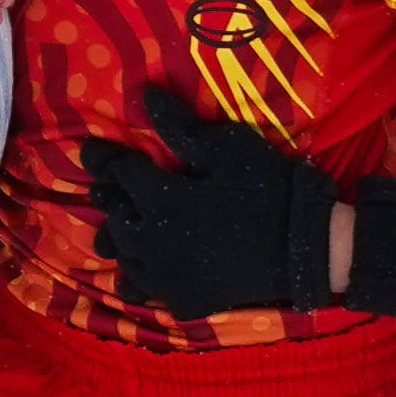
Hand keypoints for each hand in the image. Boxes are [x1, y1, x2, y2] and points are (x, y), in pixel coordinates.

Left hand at [85, 82, 339, 311]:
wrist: (307, 247)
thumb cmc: (269, 188)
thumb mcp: (229, 147)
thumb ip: (181, 127)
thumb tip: (145, 95)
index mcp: (162, 200)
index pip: (121, 174)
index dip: (104, 157)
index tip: (89, 149)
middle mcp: (154, 242)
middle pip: (116, 219)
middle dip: (112, 200)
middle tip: (109, 190)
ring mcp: (167, 276)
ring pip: (125, 257)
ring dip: (121, 239)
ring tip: (124, 228)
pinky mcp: (184, 300)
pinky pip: (146, 290)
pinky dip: (139, 276)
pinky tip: (145, 267)